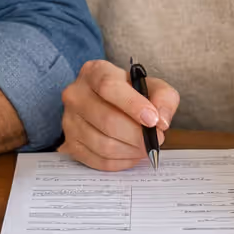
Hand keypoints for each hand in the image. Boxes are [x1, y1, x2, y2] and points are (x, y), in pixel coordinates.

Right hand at [59, 59, 178, 171]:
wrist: (108, 103)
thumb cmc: (131, 94)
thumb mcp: (153, 86)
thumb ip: (163, 98)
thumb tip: (162, 121)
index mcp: (94, 72)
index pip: (109, 87)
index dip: (133, 105)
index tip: (153, 120)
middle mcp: (76, 94)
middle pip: (107, 120)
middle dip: (137, 135)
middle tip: (156, 139)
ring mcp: (69, 120)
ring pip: (103, 144)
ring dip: (131, 150)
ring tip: (146, 146)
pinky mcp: (71, 143)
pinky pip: (98, 160)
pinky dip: (121, 162)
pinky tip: (132, 153)